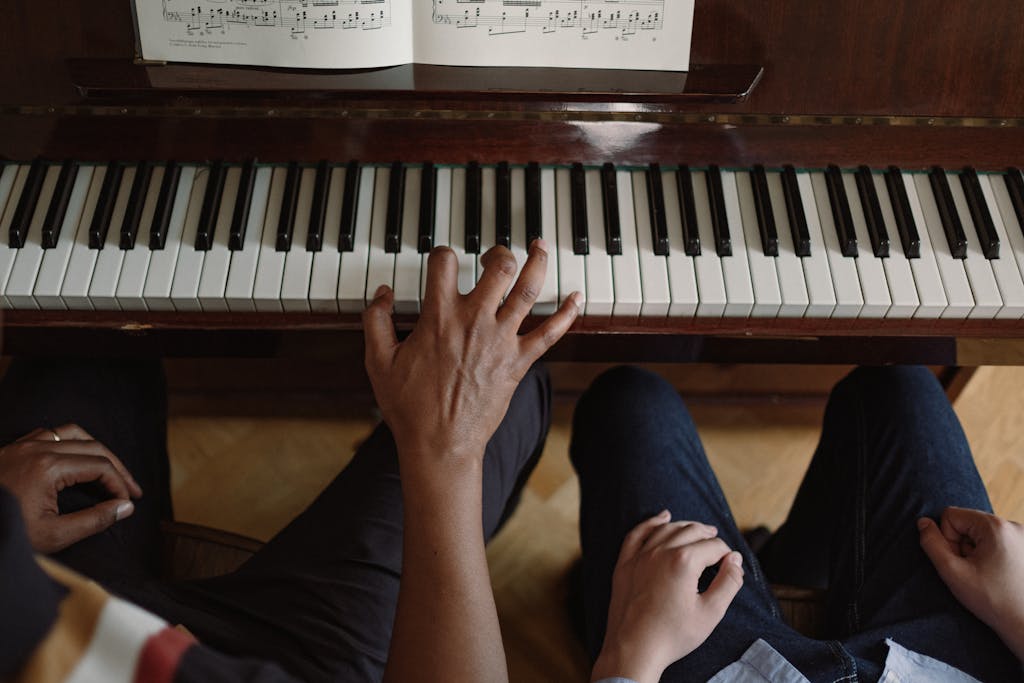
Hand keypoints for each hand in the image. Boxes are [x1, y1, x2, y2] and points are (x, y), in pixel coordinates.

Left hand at [0, 424, 141, 552]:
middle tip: (131, 490)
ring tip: (110, 469)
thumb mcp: (53, 536)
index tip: (127, 504)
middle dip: (117, 468)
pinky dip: (72, 442)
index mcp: (49, 467)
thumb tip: (125, 507)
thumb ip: (94, 520)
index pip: (101, 466)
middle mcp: (38, 448)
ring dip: (97, 449)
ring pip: (74, 433)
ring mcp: (23, 445)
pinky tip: (76, 459)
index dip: (120, 484)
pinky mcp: (13, 448)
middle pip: (94, 447)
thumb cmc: (5, 531)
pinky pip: (51, 434)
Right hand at [362, 240, 579, 480]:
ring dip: (538, 263)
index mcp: (439, 317)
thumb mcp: (378, 361)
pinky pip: (550, 333)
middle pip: (498, 268)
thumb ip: (375, 321)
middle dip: (499, 252)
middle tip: (495, 255)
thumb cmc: (409, 407)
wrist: (440, 443)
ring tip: (541, 247)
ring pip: (528, 290)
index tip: (443, 261)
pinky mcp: (519, 362)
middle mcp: (474, 321)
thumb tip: (381, 293)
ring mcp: (501, 340)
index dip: (442, 254)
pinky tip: (576, 298)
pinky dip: (566, 314)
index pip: (444, 263)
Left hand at [592, 511, 744, 682]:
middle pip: (691, 531)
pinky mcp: (625, 564)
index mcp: (684, 561)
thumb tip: (735, 560)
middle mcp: (660, 551)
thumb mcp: (711, 613)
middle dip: (708, 535)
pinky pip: (637, 534)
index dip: (726, 553)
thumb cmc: (673, 635)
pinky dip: (651, 523)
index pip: (713, 546)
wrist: (634, 649)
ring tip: (698, 530)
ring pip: (666, 529)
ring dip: (685, 526)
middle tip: (717, 541)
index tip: (731, 564)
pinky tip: (661, 518)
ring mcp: (640, 556)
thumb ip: (728, 583)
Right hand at [919, 507, 1023, 659]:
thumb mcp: (952, 572)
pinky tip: (998, 574)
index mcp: (996, 526)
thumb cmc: (993, 601)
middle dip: (963, 545)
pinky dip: (991, 554)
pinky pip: (996, 540)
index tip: (961, 561)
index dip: (947, 539)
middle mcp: (1013, 526)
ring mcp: (1023, 536)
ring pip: (981, 533)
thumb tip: (923, 523)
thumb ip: (931, 544)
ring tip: (987, 574)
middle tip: (973, 570)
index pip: (951, 515)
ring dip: (977, 551)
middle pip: (967, 522)